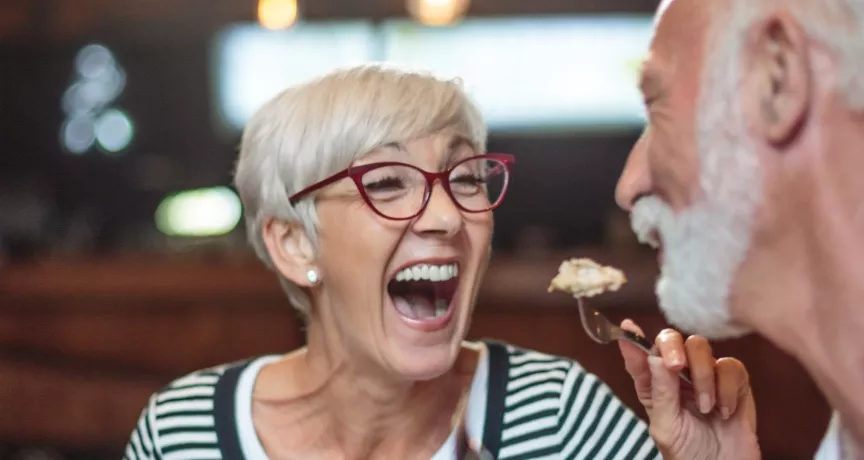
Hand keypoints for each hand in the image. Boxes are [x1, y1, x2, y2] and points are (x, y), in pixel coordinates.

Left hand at [618, 320, 759, 459]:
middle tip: (677, 366)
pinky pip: (731, 366)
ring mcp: (706, 377)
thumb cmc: (689, 453)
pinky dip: (727, 387)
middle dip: (673, 347)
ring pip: (701, 348)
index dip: (633, 340)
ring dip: (702, 376)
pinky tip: (724, 412)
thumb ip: (660, 391)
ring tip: (706, 408)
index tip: (627, 327)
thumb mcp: (666, 426)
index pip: (641, 357)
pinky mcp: (734, 384)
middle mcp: (678, 377)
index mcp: (655, 386)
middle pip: (673, 340)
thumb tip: (655, 357)